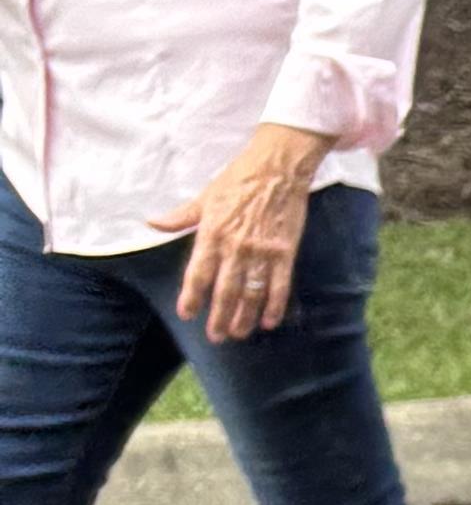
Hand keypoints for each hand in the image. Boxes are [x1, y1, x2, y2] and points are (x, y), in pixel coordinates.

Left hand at [159, 119, 321, 342]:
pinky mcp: (284, 252)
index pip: (197, 273)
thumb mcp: (205, 196)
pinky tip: (268, 321)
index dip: (191, 297)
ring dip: (244, 317)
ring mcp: (261, 252)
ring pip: (251, 294)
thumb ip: (181, 216)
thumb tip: (153, 223)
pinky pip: (279, 286)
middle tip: (216, 336)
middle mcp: (235, 247)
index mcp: (212, 233)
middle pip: (225, 291)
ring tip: (239, 333)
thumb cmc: (238, 179)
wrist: (276, 168)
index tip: (187, 314)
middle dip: (219, 317)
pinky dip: (274, 306)